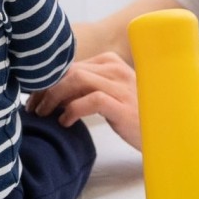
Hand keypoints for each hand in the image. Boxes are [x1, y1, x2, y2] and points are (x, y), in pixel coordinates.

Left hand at [27, 52, 141, 149]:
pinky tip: (65, 122)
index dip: (48, 80)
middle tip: (33, 108)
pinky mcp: (123, 107)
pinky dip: (72, 110)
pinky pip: (91, 100)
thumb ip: (86, 90)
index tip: (34, 97)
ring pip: (77, 80)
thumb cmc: (135, 117)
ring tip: (44, 114)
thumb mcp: (110, 96)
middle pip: (70, 71)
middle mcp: (116, 70)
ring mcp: (122, 87)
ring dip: (54, 97)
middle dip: (46, 89)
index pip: (71, 65)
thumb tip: (52, 94)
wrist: (165, 135)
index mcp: (111, 63)